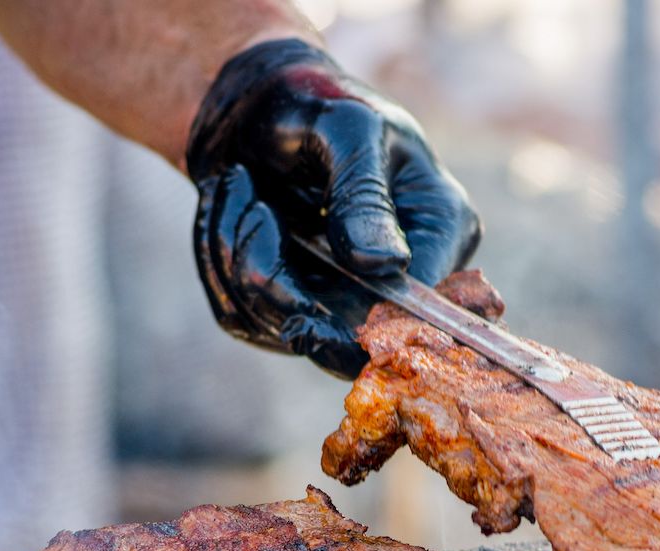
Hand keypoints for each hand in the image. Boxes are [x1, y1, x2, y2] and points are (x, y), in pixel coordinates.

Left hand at [188, 39, 480, 376]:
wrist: (256, 102)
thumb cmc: (317, 100)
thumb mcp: (348, 128)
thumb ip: (363, 195)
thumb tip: (385, 266)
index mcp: (439, 232)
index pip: (420, 310)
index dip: (365, 319)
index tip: (306, 293)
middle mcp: (400, 279)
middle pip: (344, 341)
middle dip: (277, 279)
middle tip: (249, 211)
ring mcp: (344, 300)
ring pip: (278, 326)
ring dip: (236, 254)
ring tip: (237, 181)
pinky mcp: (291, 306)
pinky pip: (242, 316)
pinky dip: (220, 259)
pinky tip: (229, 204)